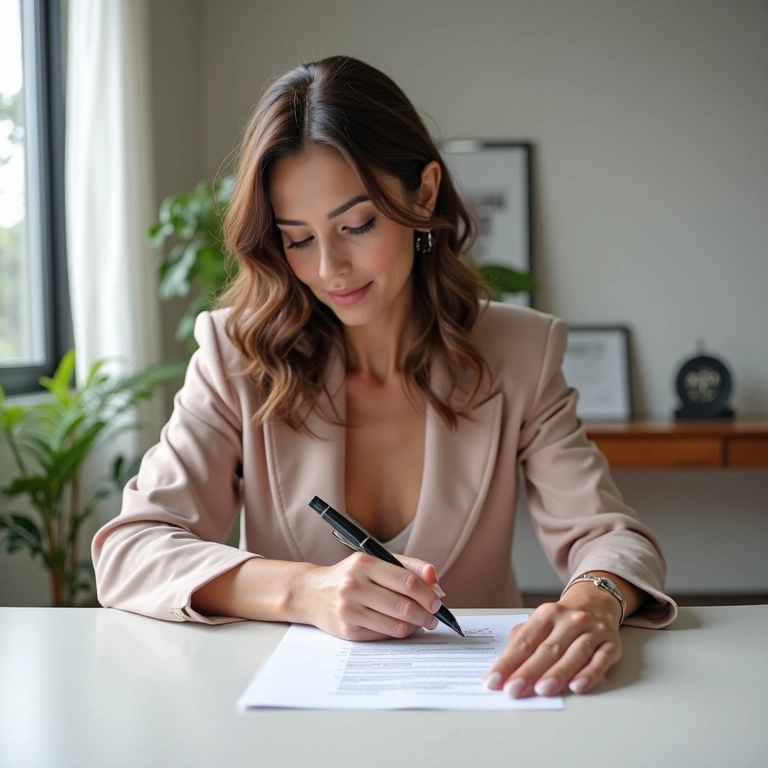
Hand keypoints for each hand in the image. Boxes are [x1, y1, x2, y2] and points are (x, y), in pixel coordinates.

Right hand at [300, 552, 444, 641]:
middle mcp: (354, 585)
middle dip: (425, 614)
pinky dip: (398, 633)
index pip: (406, 580)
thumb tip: (435, 579)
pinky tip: (402, 627)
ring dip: (415, 626)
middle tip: (434, 616)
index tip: (437, 600)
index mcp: (364, 563)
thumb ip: (407, 567)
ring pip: (396, 624)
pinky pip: (383, 635)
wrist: (311, 593)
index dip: (427, 593)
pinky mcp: (348, 630)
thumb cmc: (350, 576)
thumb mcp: (374, 561)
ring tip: (421, 623)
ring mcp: (349, 609)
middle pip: (403, 605)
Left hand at [483, 584, 622, 696]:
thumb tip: (505, 664)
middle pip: (547, 649)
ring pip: (575, 653)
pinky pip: (601, 660)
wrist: (598, 601)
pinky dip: (590, 674)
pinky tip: (577, 686)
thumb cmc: (562, 619)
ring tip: (542, 690)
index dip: (507, 662)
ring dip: (558, 673)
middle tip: (513, 689)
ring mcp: (592, 631)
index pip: (524, 640)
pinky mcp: (611, 645)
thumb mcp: (541, 621)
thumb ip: (524, 639)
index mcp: (546, 613)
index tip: (494, 680)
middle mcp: (569, 620)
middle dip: (529, 671)